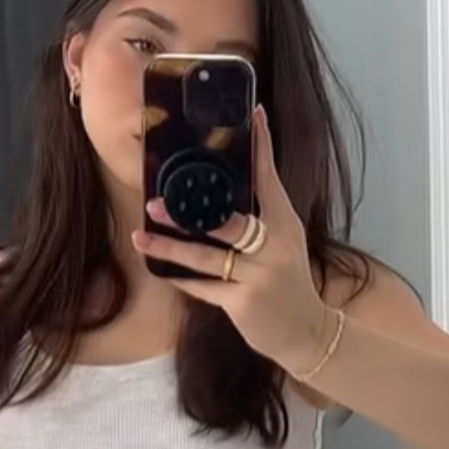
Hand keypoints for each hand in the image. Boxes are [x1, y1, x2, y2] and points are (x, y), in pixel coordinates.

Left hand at [133, 105, 333, 374]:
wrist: (307, 332)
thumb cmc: (288, 283)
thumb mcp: (285, 244)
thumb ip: (261, 218)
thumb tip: (221, 191)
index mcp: (285, 225)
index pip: (270, 180)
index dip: (261, 147)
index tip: (253, 115)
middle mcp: (274, 246)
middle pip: (228, 221)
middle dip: (188, 214)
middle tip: (155, 201)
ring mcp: (259, 276)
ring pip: (206, 257)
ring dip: (169, 248)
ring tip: (142, 237)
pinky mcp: (244, 303)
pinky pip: (204, 288)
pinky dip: (183, 280)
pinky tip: (163, 271)